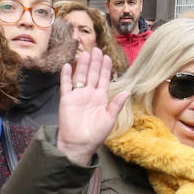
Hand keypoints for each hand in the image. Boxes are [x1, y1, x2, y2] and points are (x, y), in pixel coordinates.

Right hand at [56, 48, 129, 166]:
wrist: (79, 143)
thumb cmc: (96, 133)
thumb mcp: (110, 118)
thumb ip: (117, 104)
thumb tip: (127, 91)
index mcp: (101, 98)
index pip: (103, 79)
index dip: (105, 68)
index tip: (107, 57)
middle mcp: (89, 94)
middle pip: (92, 74)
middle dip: (94, 62)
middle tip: (96, 49)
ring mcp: (77, 96)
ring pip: (80, 77)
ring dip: (82, 65)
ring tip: (84, 54)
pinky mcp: (66, 100)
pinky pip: (66, 85)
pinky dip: (66, 76)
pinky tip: (67, 66)